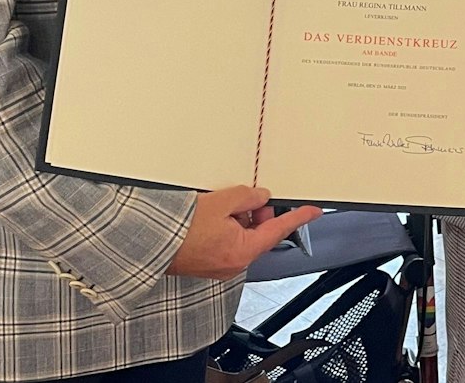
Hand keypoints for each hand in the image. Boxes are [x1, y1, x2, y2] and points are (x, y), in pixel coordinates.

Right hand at [167, 186, 322, 280]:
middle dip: (256, 214)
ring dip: (237, 221)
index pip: (279, 230)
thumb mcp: (221, 202)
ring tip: (217, 208)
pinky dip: (226, 230)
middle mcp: (235, 263)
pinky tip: (209, 219)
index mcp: (244, 250)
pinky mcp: (208, 264)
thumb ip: (248, 197)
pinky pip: (227, 243)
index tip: (313, 212)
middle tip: (242, 199)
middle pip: (260, 233)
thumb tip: (260, 198)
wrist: (151, 244)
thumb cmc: (179, 228)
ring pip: (242, 237)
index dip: (298, 218)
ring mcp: (221, 266)